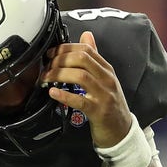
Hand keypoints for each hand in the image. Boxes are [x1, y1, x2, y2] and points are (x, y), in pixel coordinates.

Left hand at [43, 31, 134, 147]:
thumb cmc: (109, 104)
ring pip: (80, 76)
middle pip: (82, 59)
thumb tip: (86, 35)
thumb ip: (94, 57)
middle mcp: (107, 79)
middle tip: (46, 66)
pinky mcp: (99, 111)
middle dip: (60, 59)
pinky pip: (80, 100)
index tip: (50, 53)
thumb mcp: (104, 78)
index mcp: (106, 69)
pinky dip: (64, 95)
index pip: (86, 49)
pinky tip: (53, 93)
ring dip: (59, 74)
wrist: (121, 131)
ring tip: (45, 78)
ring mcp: (104, 95)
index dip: (65, 48)